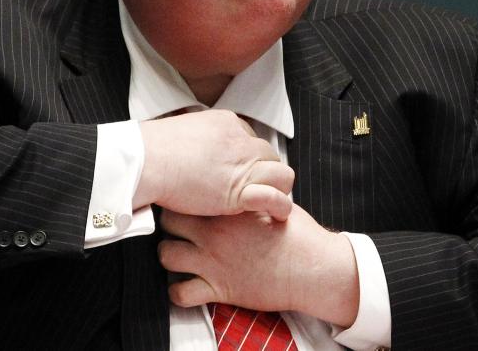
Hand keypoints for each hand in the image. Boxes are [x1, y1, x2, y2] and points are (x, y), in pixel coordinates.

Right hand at [135, 109, 293, 219]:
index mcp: (226, 123)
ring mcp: (242, 164)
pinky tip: (276, 215)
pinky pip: (275, 196)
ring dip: (275, 188)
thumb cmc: (150, 151)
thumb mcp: (180, 133)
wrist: (144, 162)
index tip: (238, 174)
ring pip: (280, 173)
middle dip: (262, 173)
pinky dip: (279, 205)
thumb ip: (196, 141)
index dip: (247, 160)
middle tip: (251, 191)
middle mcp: (240, 139)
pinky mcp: (240, 190)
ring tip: (266, 204)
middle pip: (268, 155)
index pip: (251, 140)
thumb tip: (191, 151)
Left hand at [158, 204, 359, 326]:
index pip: (188, 195)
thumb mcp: (274, 202)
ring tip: (178, 252)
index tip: (185, 198)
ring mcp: (213, 262)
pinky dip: (178, 291)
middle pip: (168, 221)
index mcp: (228, 210)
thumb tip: (244, 184)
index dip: (183, 196)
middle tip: (178, 224)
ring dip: (169, 253)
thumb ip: (251, 194)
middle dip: (170, 221)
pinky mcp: (218, 288)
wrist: (311, 268)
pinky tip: (185, 285)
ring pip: (166, 254)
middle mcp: (214, 234)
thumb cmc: (298, 235)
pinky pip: (181, 293)